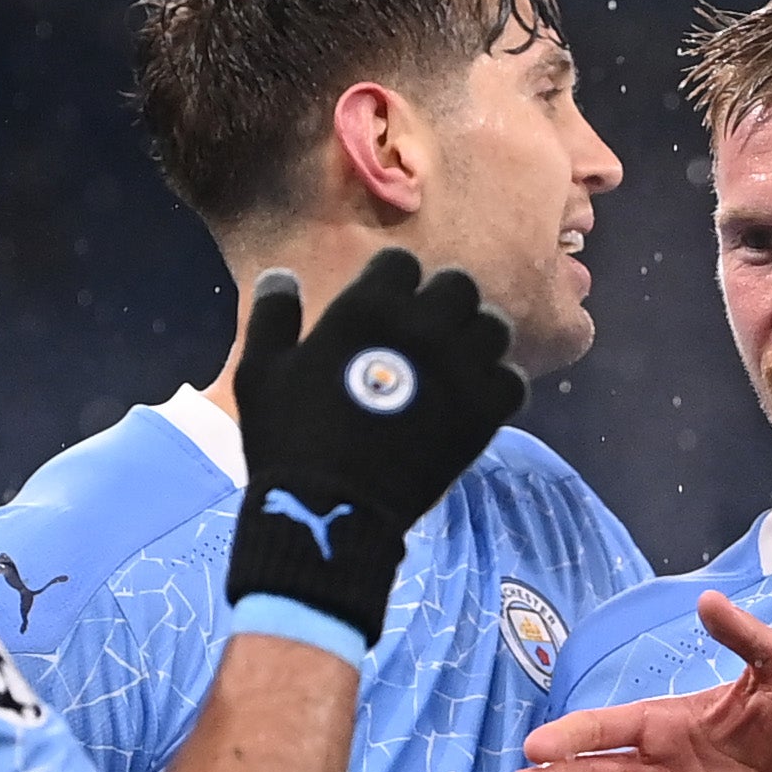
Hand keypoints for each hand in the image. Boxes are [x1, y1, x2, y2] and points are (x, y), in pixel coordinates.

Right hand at [224, 249, 527, 646]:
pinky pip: (512, 380)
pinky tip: (474, 399)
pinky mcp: (485, 412)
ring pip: (494, 327)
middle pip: (459, 287)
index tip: (387, 306)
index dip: (394, 282)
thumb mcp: (259, 371)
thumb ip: (274, 317)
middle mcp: (424, 326)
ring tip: (457, 361)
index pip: (402, 264)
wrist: (331, 508)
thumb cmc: (288, 438)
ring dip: (476, 338)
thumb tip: (280, 275)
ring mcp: (461, 368)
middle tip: (428, 332)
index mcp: (368, 307)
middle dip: (444, 302)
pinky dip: (497, 385)